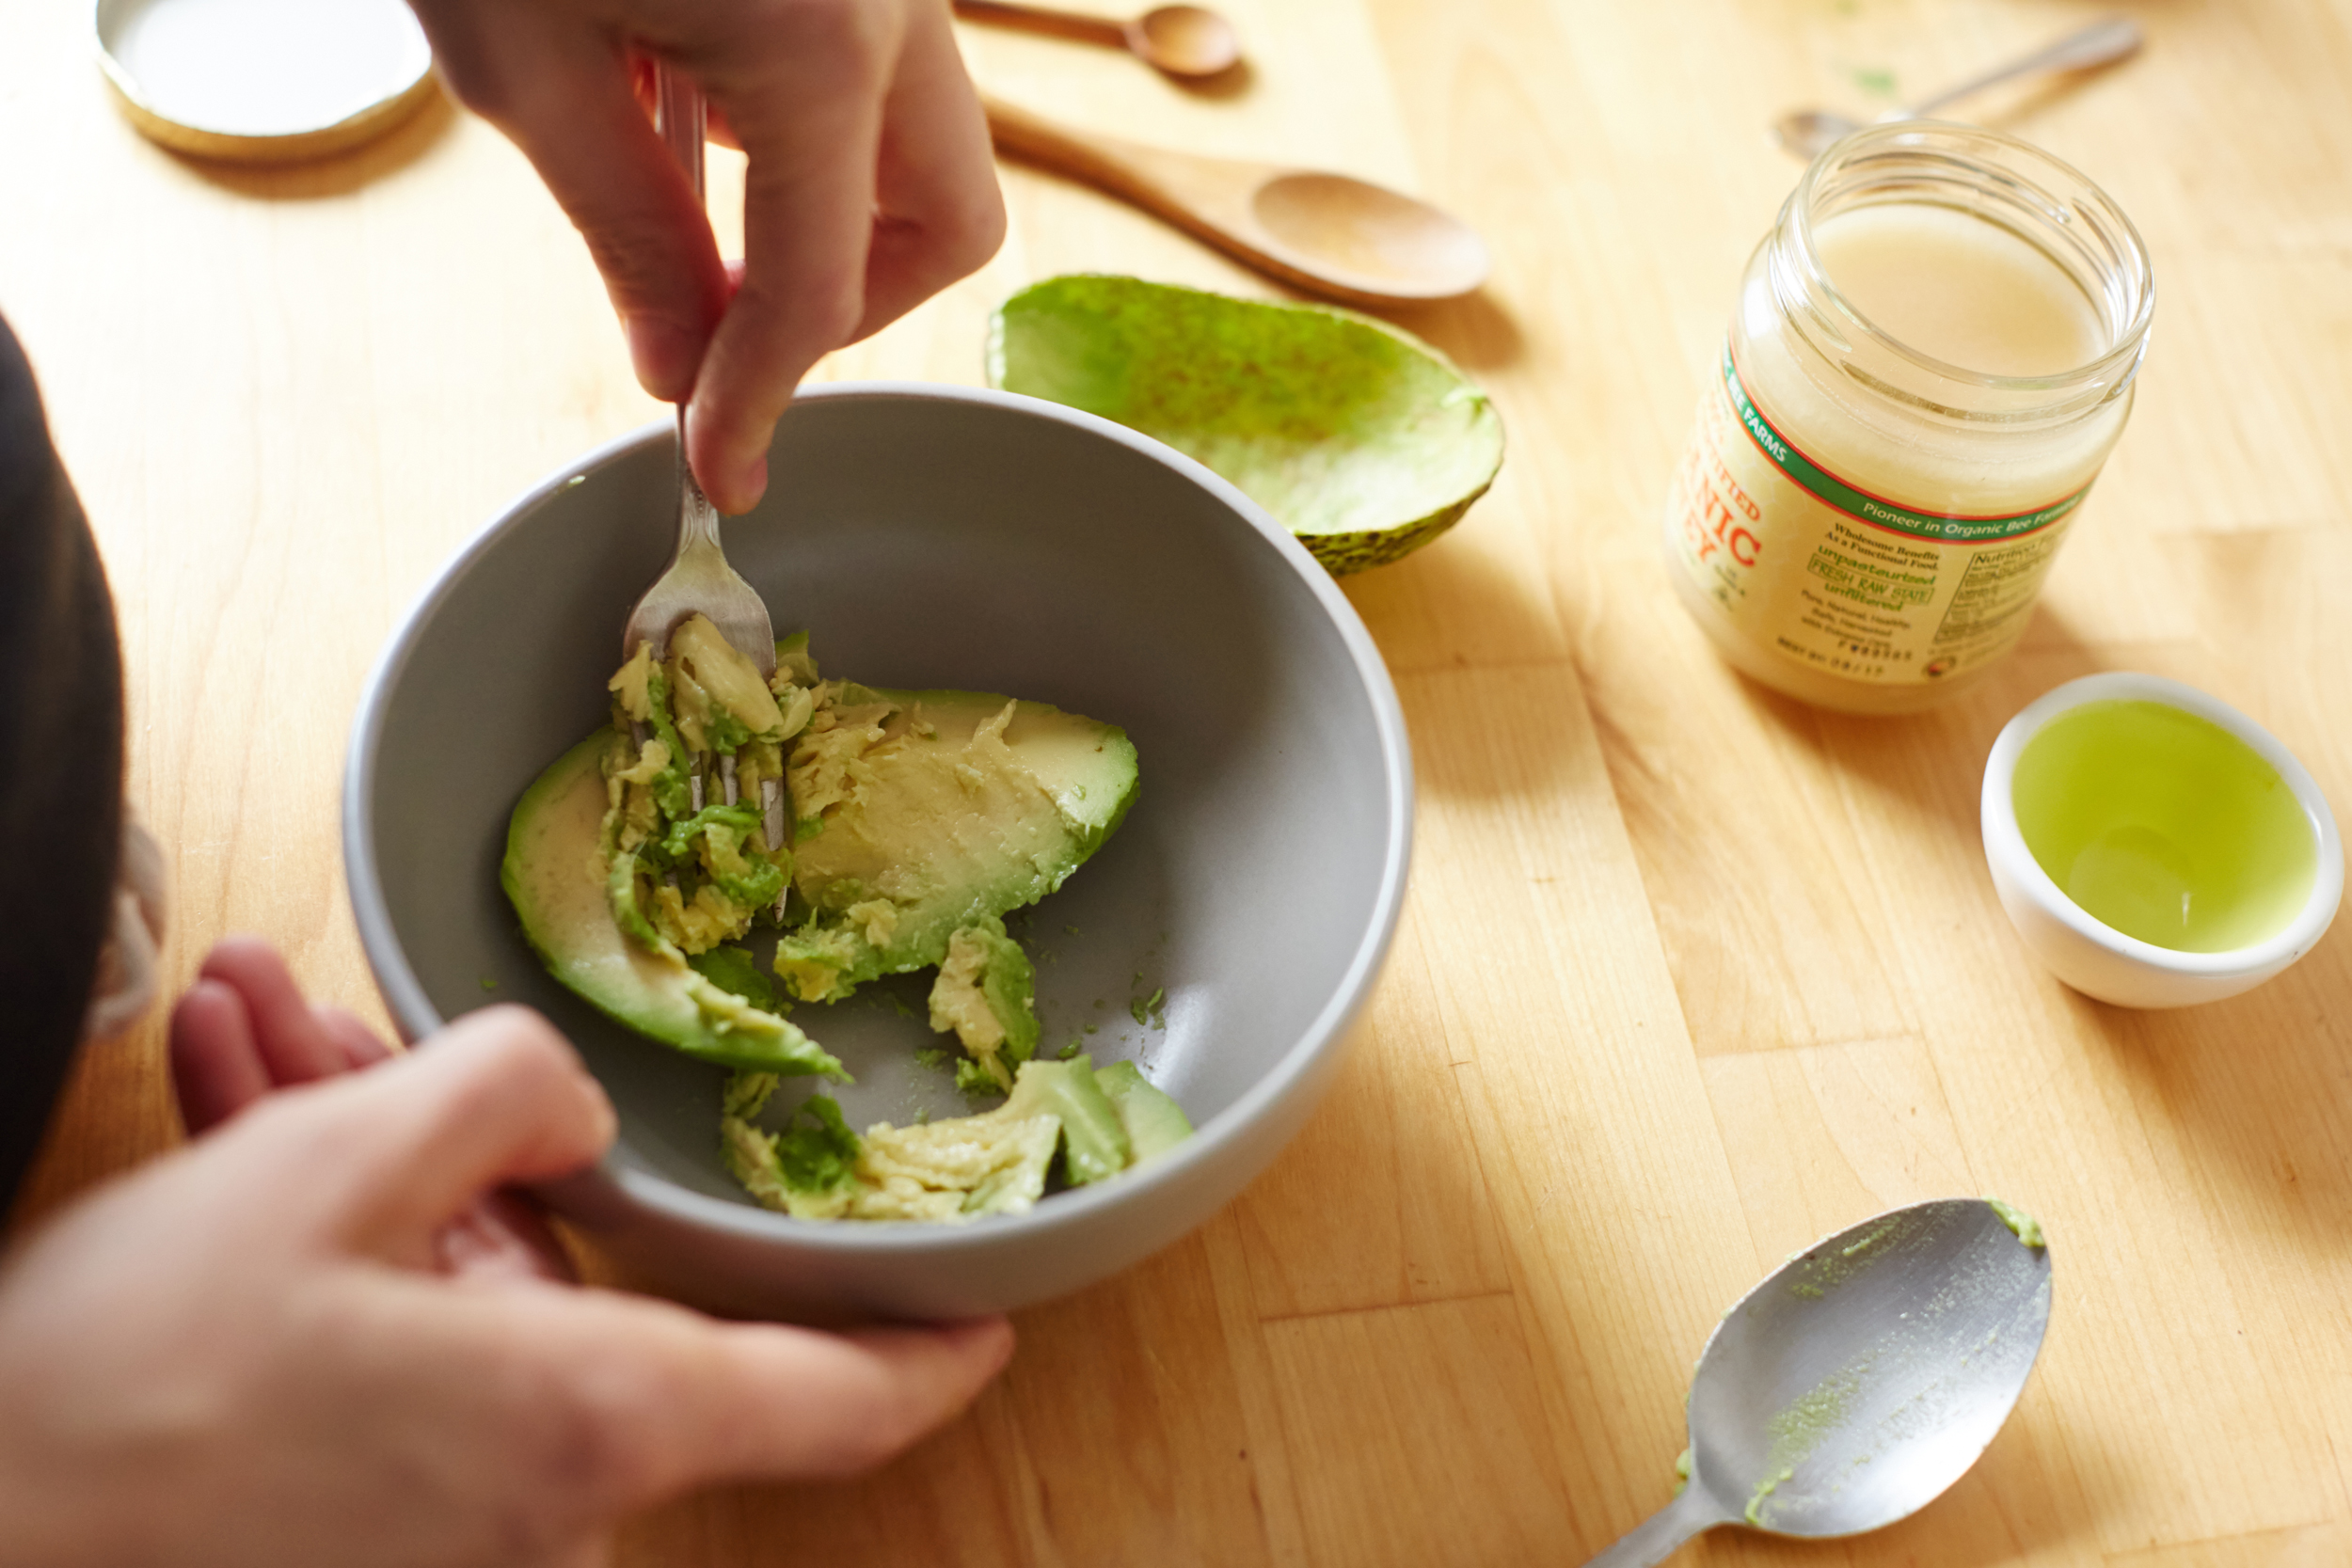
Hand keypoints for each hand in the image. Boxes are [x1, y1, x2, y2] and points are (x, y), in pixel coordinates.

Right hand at [0, 939, 1012, 1567]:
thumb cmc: (132, 1377)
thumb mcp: (338, 1172)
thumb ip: (503, 1097)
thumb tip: (565, 1106)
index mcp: (590, 1417)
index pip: (833, 1401)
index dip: (925, 1351)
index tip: (983, 1314)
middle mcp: (541, 1489)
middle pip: (590, 1287)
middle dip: (486, 1143)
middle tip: (390, 1034)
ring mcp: (445, 1509)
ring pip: (460, 1284)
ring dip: (372, 1156)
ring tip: (271, 1032)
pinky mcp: (354, 1503)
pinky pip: (384, 1336)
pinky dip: (326, 1230)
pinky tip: (239, 1092)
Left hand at [406, 0, 1006, 513]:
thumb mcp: (527, 66)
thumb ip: (630, 234)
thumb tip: (683, 364)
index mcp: (821, 48)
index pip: (819, 289)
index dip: (759, 396)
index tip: (715, 466)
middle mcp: (896, 3)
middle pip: (946, 221)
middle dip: (852, 301)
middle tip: (737, 327)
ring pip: (924, 145)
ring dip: (827, 212)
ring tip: (682, 204)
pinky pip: (873, 68)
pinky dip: (798, 126)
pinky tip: (678, 98)